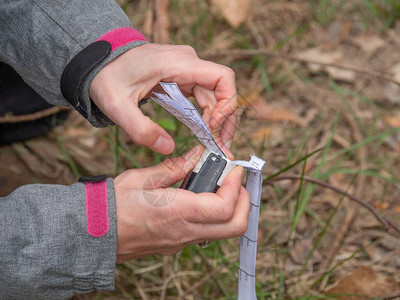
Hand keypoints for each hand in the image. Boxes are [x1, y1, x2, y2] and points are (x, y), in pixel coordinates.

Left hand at [90, 43, 236, 157]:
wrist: (99, 61)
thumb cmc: (107, 76)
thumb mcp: (118, 105)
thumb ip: (141, 129)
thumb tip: (168, 148)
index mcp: (177, 63)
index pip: (222, 76)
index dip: (227, 103)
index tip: (214, 127)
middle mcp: (187, 63)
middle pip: (222, 90)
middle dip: (225, 120)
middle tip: (221, 146)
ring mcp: (185, 69)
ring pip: (214, 95)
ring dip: (217, 120)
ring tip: (214, 144)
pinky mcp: (181, 78)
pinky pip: (202, 96)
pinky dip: (206, 115)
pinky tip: (203, 133)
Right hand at [113, 146, 248, 262]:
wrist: (94, 234)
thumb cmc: (113, 204)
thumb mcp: (143, 177)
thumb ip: (175, 167)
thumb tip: (198, 155)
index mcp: (177, 212)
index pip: (224, 207)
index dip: (235, 185)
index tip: (232, 167)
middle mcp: (185, 232)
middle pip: (236, 226)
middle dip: (244, 200)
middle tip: (234, 179)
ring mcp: (183, 241)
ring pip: (225, 231)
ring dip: (232, 207)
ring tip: (219, 184)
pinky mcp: (178, 243)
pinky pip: (208, 232)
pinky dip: (216, 214)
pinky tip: (201, 195)